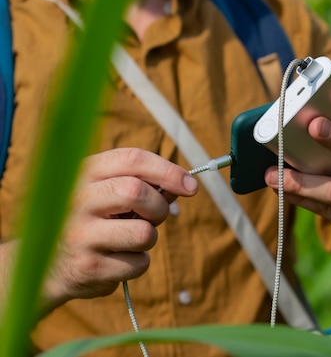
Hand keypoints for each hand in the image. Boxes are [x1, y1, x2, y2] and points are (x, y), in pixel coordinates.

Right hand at [43, 148, 197, 307]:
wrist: (44, 265)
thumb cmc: (90, 221)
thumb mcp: (107, 194)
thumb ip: (143, 185)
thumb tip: (183, 184)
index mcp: (84, 173)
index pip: (132, 159)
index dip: (168, 170)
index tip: (191, 185)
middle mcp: (76, 200)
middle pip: (136, 191)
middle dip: (158, 208)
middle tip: (155, 217)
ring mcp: (79, 234)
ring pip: (144, 233)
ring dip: (148, 239)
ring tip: (128, 241)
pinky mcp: (88, 267)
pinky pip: (138, 263)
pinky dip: (137, 263)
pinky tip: (115, 261)